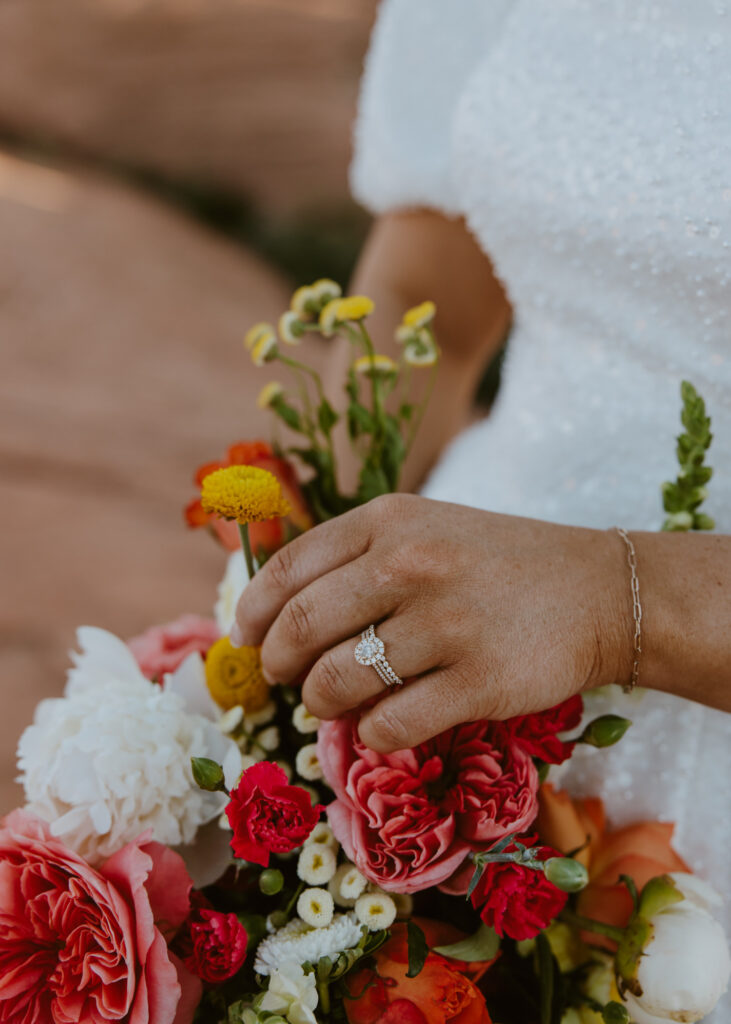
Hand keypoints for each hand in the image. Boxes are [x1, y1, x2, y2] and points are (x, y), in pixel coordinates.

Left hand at [232, 494, 630, 751]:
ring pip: (338, 682)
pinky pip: (390, 725)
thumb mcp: (426, 528)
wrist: (597, 589)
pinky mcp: (478, 681)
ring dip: (321, 703)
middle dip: (278, 664)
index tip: (246, 639)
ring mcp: (445, 623)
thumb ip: (357, 558)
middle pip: (301, 629)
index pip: (289, 570)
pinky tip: (382, 724)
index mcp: (389, 521)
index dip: (253, 613)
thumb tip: (276, 615)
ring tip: (332, 702)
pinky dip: (372, 734)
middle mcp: (409, 564)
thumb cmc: (498, 562)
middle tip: (283, 678)